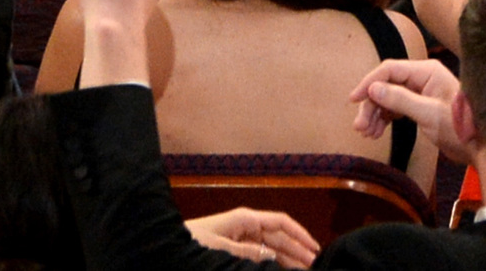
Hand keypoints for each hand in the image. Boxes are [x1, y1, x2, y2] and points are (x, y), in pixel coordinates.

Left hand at [186, 208, 320, 267]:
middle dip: (297, 249)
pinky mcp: (236, 246)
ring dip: (287, 256)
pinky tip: (280, 268)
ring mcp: (243, 235)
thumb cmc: (194, 241)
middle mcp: (248, 225)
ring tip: (303, 269)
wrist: (170, 244)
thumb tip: (272, 255)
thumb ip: (247, 251)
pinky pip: (260, 253)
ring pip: (272, 246)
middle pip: (279, 236)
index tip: (314, 248)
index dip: (299, 234)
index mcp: (246, 219)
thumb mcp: (221, 247)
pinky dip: (272, 260)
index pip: (281, 222)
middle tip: (313, 265)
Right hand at [349, 58, 475, 162]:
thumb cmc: (460, 127)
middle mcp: (422, 77)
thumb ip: (400, 100)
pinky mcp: (421, 107)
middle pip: (387, 84)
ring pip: (389, 97)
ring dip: (376, 113)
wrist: (482, 147)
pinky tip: (377, 132)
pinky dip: (385, 119)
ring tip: (367, 134)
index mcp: (426, 71)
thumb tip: (372, 89)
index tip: (354, 100)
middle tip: (360, 128)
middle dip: (371, 105)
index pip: (389, 70)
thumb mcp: (428, 114)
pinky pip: (396, 108)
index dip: (369, 83)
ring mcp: (422, 92)